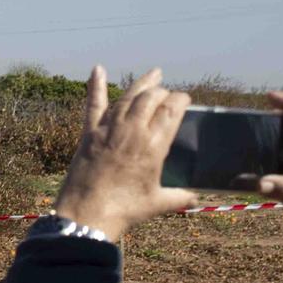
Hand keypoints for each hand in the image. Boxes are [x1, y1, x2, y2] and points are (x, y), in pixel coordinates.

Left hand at [52, 66, 200, 241]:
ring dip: (142, 84)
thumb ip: (179, 198)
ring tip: (154, 74)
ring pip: (128, 97)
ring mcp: (109, 129)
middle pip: (151, 98)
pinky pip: (93, 103)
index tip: (184, 98)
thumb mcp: (157, 203)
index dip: (179, 100)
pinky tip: (97, 69)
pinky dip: (95, 85)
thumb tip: (194, 199)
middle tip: (168, 94)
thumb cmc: (125, 210)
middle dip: (162, 92)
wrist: (88, 213)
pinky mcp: (89, 132)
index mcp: (154, 145)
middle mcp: (133, 131)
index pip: (171, 110)